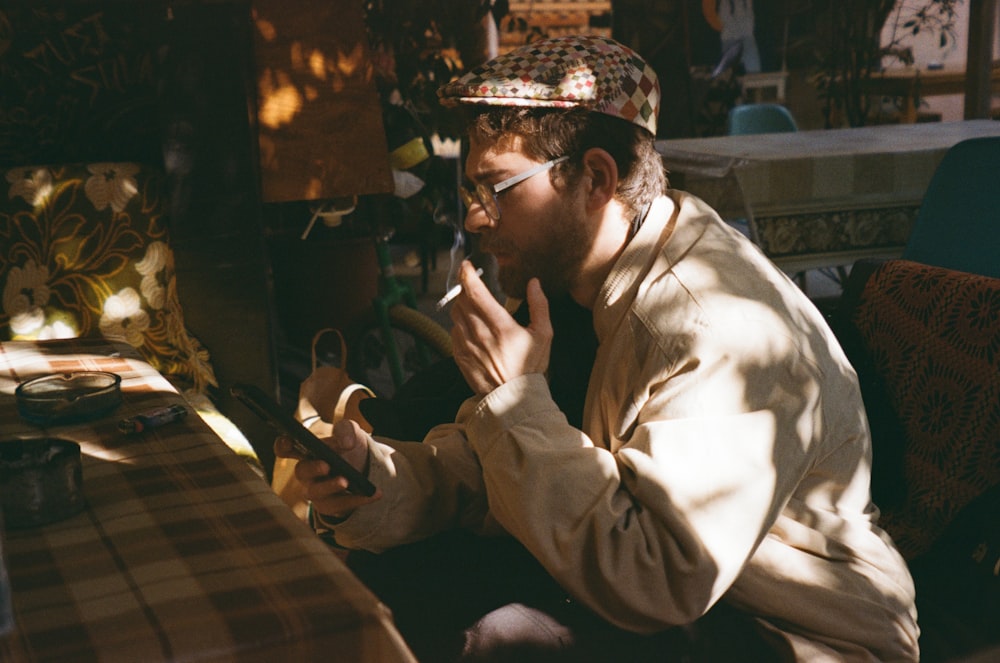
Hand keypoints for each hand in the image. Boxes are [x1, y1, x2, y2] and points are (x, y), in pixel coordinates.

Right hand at [273, 419, 380, 518]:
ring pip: (316, 492)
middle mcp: (306, 473)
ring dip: (330, 487)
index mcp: (306, 451)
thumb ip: (345, 430)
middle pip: (301, 471)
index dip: (283, 445)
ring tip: (345, 481)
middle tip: (326, 465)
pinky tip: (374, 493)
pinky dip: (358, 499)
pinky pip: (340, 505)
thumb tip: (346, 444)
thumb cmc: (348, 446)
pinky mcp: (329, 506)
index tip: (289, 440)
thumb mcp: (350, 431)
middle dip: (313, 469)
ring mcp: (315, 491)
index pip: (285, 448)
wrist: (364, 467)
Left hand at [449, 260, 552, 394]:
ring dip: (462, 305)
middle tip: (475, 286)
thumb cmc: (531, 366)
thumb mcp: (544, 335)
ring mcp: (466, 346)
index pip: (475, 293)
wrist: (513, 398)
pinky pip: (453, 332)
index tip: (467, 265)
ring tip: (475, 307)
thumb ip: (539, 305)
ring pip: (456, 314)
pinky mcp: (459, 356)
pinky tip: (473, 328)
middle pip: (462, 300)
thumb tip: (534, 282)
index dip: (468, 275)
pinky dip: (460, 324)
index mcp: (500, 326)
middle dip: (466, 289)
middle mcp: (479, 334)